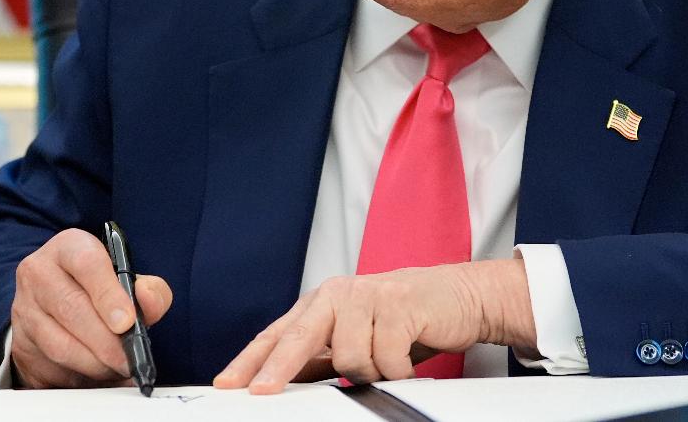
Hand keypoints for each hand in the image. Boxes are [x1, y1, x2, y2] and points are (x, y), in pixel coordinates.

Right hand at [10, 228, 172, 387]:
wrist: (58, 298)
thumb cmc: (98, 286)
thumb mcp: (127, 278)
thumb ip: (149, 289)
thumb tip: (148, 300)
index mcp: (69, 247)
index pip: (87, 264)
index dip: (108, 295)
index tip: (127, 322)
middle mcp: (39, 273)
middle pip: (71, 308)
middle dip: (106, 341)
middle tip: (129, 358)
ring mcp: (24, 309)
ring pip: (58, 343)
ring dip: (93, 363)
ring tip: (117, 368)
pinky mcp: (20, 344)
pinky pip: (49, 368)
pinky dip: (78, 377)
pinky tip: (99, 377)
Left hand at [214, 259, 535, 393]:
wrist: (459, 297)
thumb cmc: (407, 319)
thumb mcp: (357, 338)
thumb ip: (321, 357)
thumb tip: (281, 381)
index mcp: (323, 302)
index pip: (278, 333)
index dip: (251, 360)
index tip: (228, 384)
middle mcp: (340, 293)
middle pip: (298, 337)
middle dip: (277, 369)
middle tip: (261, 394)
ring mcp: (368, 296)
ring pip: (348, 357)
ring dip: (370, 371)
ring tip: (388, 360)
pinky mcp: (398, 304)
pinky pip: (385, 358)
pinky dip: (397, 368)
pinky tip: (407, 354)